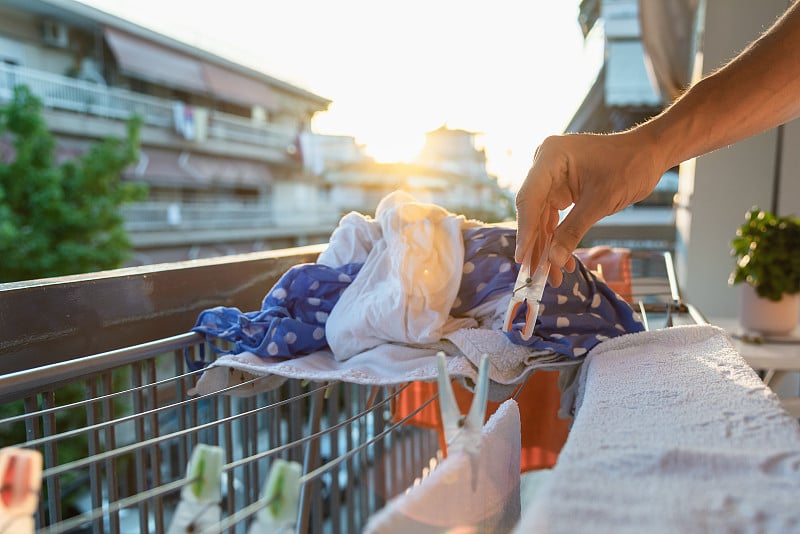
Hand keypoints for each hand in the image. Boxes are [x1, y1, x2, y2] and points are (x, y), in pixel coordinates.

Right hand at [514, 130, 663, 285]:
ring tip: (551, 276)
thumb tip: (554, 260)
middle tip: (535, 275)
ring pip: (541, 219)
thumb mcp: (601, 200)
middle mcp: (544, 166)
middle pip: (532, 211)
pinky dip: (557, 239)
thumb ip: (574, 230)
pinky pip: (553, 218)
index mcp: (550, 158)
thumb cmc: (630, 165)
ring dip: (546, 247)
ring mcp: (551, 178)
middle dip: (535, 245)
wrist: (649, 154)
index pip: (529, 199)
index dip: (525, 231)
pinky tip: (562, 261)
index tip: (522, 258)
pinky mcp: (559, 190)